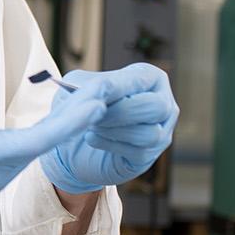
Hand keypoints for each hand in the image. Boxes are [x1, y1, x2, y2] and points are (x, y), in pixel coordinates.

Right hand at [0, 80, 107, 203]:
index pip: (35, 141)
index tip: (94, 104)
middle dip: (75, 120)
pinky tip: (63, 116)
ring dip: (65, 127)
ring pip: (40, 149)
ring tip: (89, 100)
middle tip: (102, 92)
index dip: (67, 123)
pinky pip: (30, 152)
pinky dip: (49, 134)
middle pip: (44, 145)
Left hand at [39, 63, 178, 193]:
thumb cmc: (81, 106)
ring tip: (91, 125)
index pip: (141, 79)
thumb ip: (91, 85)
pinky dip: (110, 144)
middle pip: (156, 107)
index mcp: (150, 78)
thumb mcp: (80, 88)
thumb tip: (100, 89)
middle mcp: (163, 103)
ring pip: (150, 133)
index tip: (95, 91)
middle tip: (93, 114)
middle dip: (120, 112)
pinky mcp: (148, 156)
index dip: (117, 86)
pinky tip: (92, 138)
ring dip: (113, 130)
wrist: (70, 141)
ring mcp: (160, 132)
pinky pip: (138, 152)